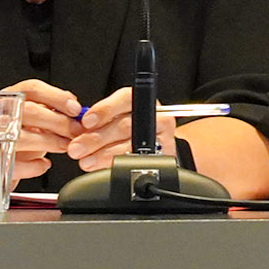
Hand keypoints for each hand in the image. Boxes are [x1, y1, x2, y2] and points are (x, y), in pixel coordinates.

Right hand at [0, 78, 82, 183]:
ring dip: (51, 142)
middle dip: (59, 122)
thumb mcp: (30, 119)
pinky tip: (44, 164)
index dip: (57, 97)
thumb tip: (71, 101)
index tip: (75, 109)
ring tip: (65, 146)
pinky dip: (34, 166)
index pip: (31, 89)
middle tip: (76, 132)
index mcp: (7, 100)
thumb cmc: (14, 137)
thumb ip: (48, 108)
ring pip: (22, 137)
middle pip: (29, 111)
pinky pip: (15, 165)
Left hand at [71, 92, 268, 200]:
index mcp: (156, 105)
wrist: (192, 165)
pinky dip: (118, 166)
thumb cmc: (155, 143)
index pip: (131, 99)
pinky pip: (145, 162)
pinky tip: (103, 169)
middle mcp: (165, 121)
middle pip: (128, 124)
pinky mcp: (172, 160)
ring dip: (104, 154)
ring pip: (134, 144)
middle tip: (77, 148)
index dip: (107, 107)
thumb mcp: (137, 127)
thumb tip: (79, 127)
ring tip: (85, 161)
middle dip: (97, 137)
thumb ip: (112, 125)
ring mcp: (169, 142)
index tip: (87, 118)